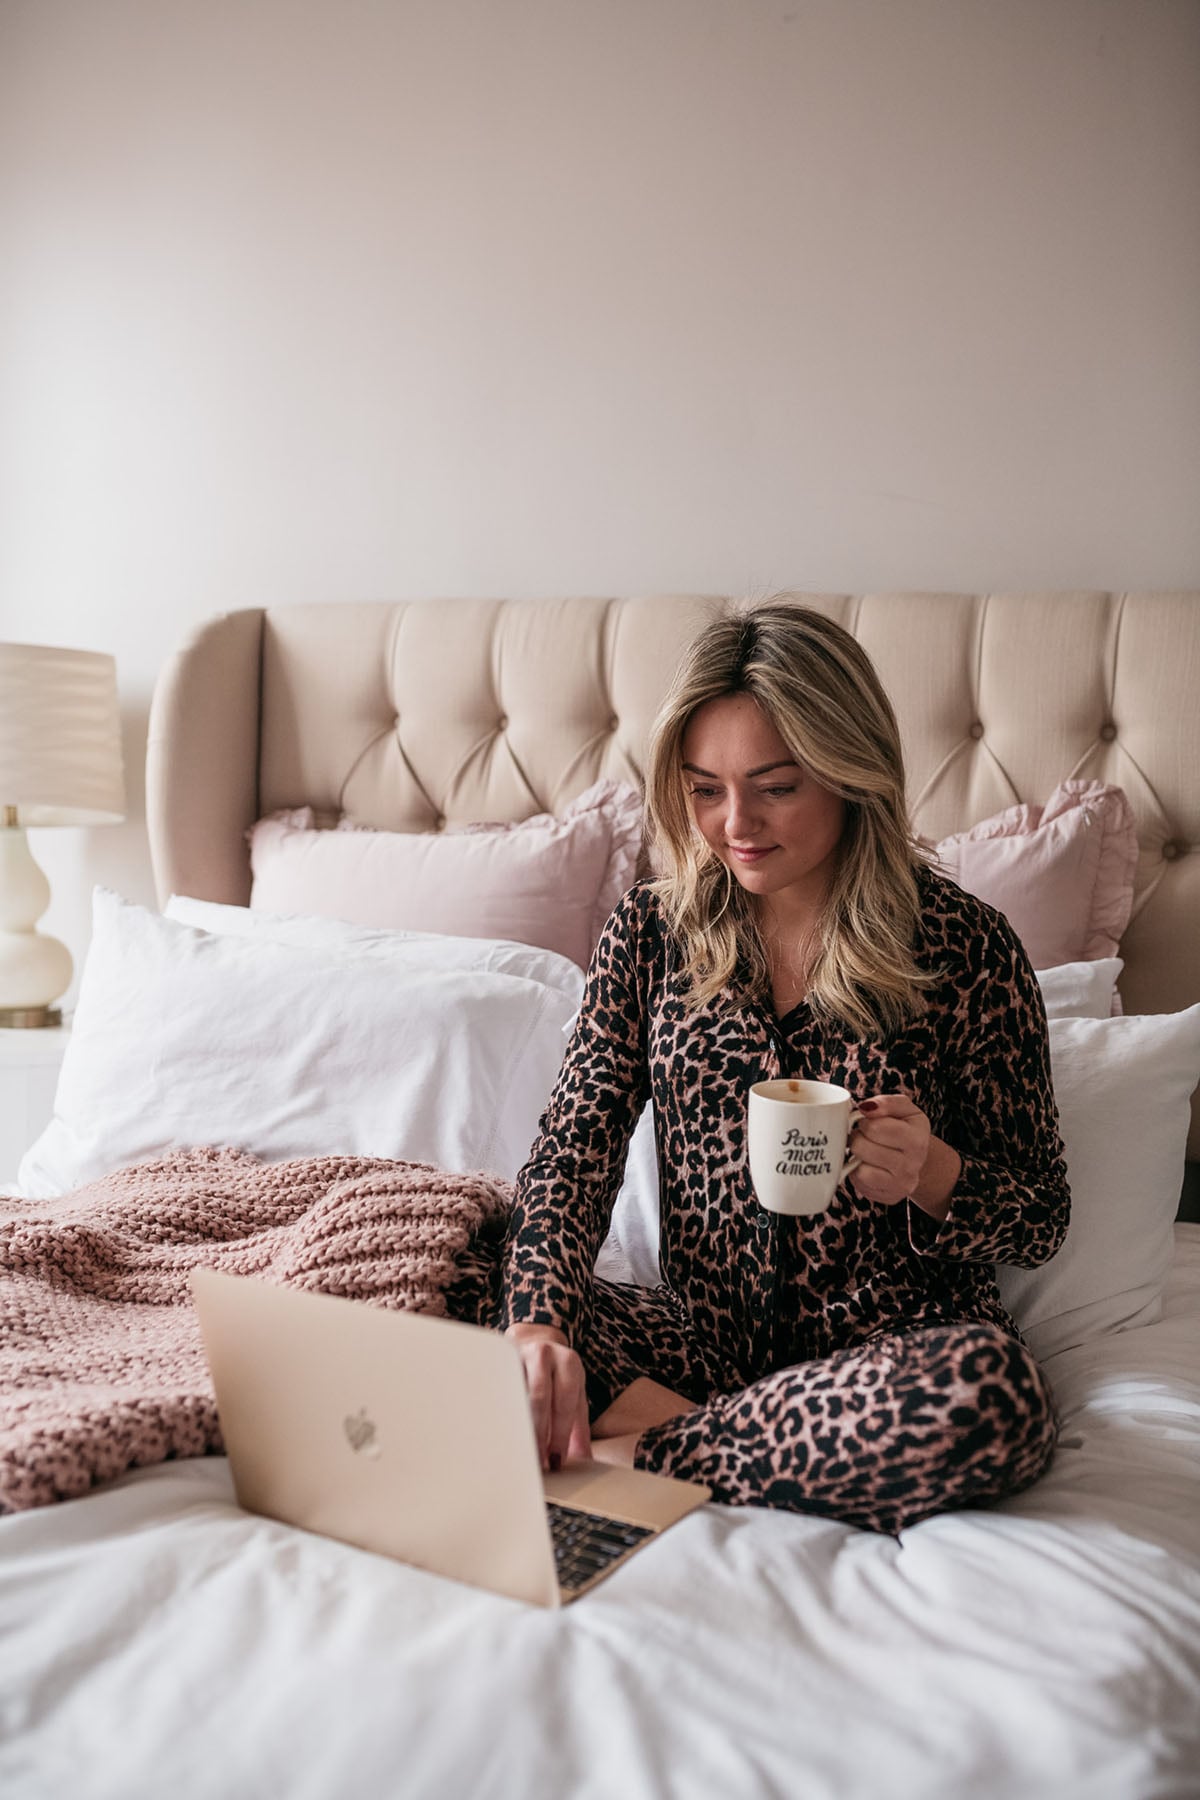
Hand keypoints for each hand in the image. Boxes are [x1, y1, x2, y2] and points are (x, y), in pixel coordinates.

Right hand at [505, 1323, 591, 1470]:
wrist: (534, 1343)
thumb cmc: (556, 1378)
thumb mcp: (575, 1397)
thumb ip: (580, 1429)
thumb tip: (584, 1462)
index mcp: (569, 1363)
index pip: (565, 1402)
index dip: (560, 1434)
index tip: (556, 1460)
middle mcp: (544, 1354)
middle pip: (539, 1398)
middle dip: (538, 1433)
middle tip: (536, 1461)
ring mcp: (518, 1354)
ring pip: (514, 1393)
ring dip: (517, 1425)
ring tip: (518, 1450)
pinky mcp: (497, 1360)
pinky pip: (497, 1389)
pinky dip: (500, 1413)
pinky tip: (500, 1431)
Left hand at [848, 1094, 931, 1208]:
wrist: (917, 1158)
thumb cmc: (906, 1128)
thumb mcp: (903, 1108)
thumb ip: (886, 1103)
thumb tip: (866, 1108)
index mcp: (917, 1140)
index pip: (876, 1127)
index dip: (865, 1122)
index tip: (867, 1121)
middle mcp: (912, 1166)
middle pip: (863, 1148)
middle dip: (857, 1137)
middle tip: (863, 1135)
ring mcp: (901, 1185)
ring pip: (860, 1171)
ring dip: (856, 1157)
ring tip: (864, 1150)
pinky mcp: (889, 1197)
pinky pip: (860, 1184)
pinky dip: (857, 1172)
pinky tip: (867, 1164)